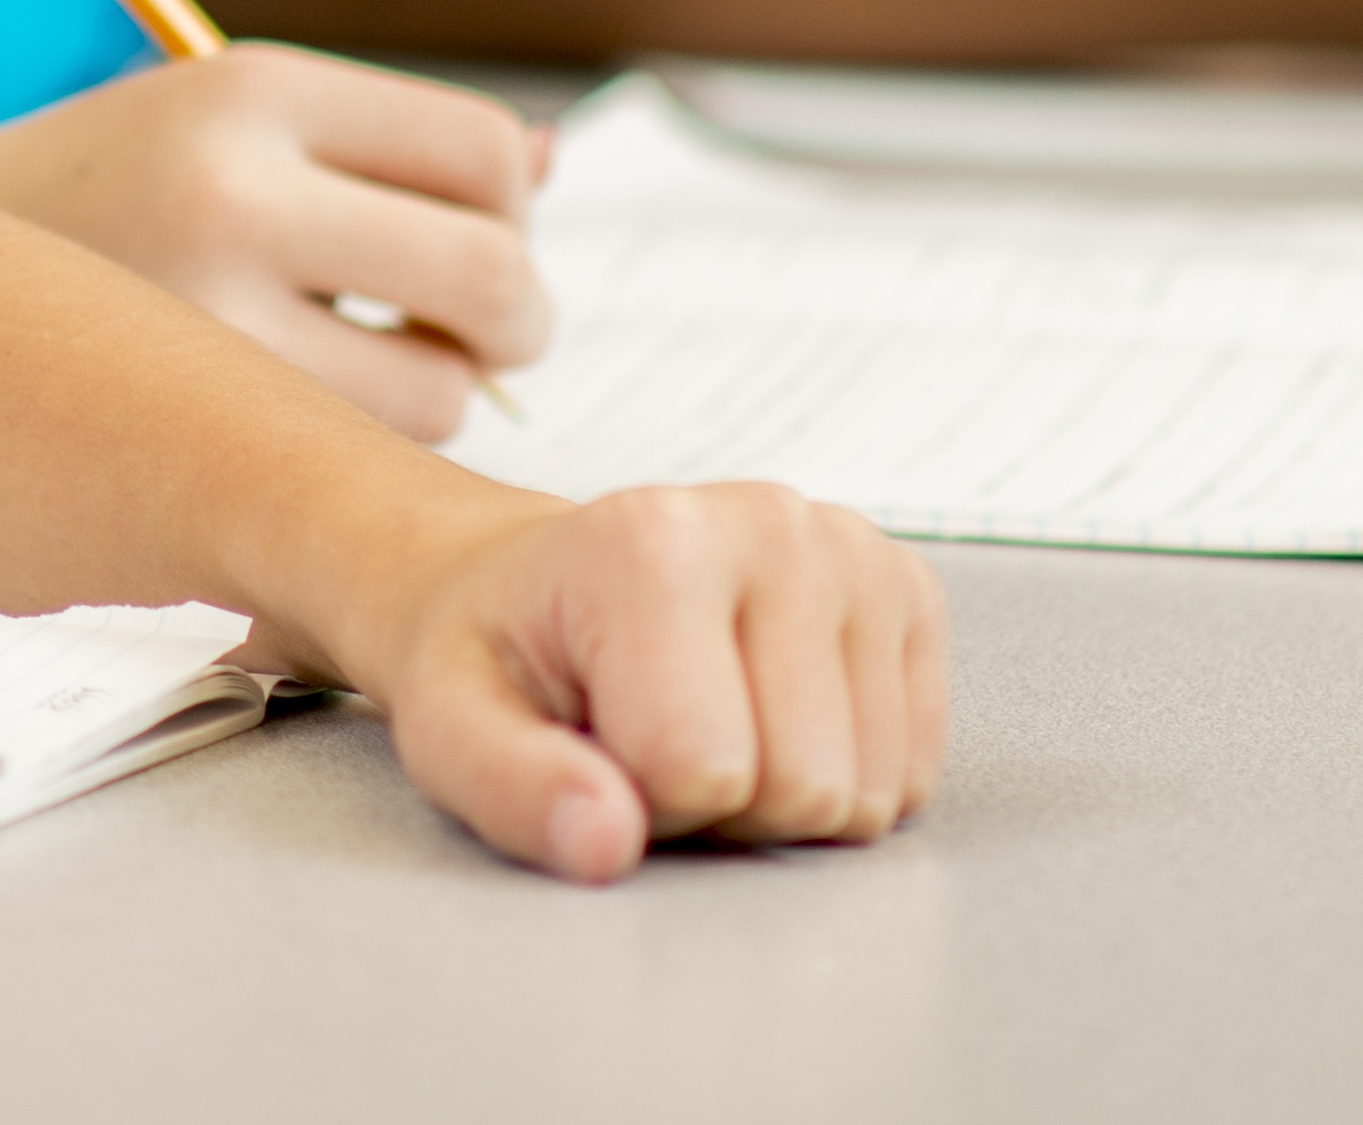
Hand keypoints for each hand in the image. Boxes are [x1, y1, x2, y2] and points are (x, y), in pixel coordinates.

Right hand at [0, 49, 543, 437]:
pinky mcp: (182, 421)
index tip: (463, 234)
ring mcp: (206, 316)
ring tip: (354, 365)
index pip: (485, 152)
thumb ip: (380, 143)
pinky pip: (357, 455)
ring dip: (432, 390)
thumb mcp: (224, 116)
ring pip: (441, 391)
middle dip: (512, 317)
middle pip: (496, 277)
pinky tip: (296, 411)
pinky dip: (362, 443)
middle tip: (473, 329)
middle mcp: (232, 188)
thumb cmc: (102, 197)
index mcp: (251, 86)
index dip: (505, 207)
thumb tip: (545, 162)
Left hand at [319, 480, 943, 882]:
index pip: (703, 773)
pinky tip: (772, 715)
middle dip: (723, 804)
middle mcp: (772, 522)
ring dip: (783, 795)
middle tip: (654, 739)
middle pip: (805, 790)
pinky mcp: (907, 590)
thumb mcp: (451, 729)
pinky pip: (911, 775)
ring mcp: (852, 550)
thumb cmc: (501, 657)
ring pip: (867, 794)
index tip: (597, 742)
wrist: (539, 585)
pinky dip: (843, 775)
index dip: (641, 798)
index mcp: (652, 542)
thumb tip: (605, 841)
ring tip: (709, 723)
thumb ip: (512, 789)